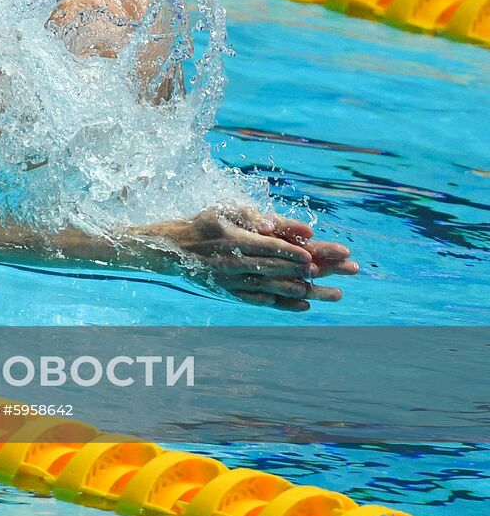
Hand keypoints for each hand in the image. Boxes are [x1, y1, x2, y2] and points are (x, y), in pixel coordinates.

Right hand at [134, 206, 357, 311]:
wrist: (173, 249)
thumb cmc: (203, 224)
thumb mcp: (223, 210)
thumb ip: (250, 216)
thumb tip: (271, 226)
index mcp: (234, 240)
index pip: (268, 246)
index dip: (291, 251)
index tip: (313, 257)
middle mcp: (234, 263)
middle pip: (277, 268)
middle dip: (310, 270)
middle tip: (342, 272)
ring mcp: (233, 281)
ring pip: (272, 287)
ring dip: (303, 290)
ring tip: (332, 294)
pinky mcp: (231, 292)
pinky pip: (259, 300)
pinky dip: (283, 303)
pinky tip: (303, 305)